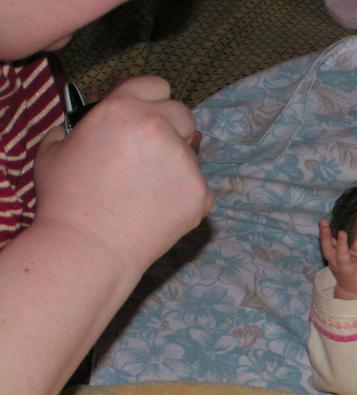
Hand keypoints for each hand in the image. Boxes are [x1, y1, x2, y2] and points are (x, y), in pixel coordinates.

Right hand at [33, 76, 212, 272]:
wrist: (90, 246)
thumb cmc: (67, 200)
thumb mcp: (56, 148)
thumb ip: (82, 126)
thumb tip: (96, 120)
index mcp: (122, 108)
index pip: (156, 85)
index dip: (153, 100)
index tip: (149, 116)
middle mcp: (158, 127)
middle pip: (184, 115)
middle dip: (172, 130)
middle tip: (151, 157)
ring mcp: (184, 160)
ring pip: (191, 154)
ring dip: (176, 165)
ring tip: (147, 192)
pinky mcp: (200, 192)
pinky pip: (198, 187)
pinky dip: (183, 197)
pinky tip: (158, 211)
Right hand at [319, 220, 356, 298]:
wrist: (354, 291)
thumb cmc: (352, 269)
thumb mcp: (355, 254)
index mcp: (333, 257)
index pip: (326, 244)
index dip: (324, 233)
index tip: (322, 222)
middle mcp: (337, 262)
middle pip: (328, 250)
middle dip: (325, 238)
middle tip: (325, 226)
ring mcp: (347, 267)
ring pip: (341, 256)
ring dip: (340, 245)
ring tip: (341, 233)